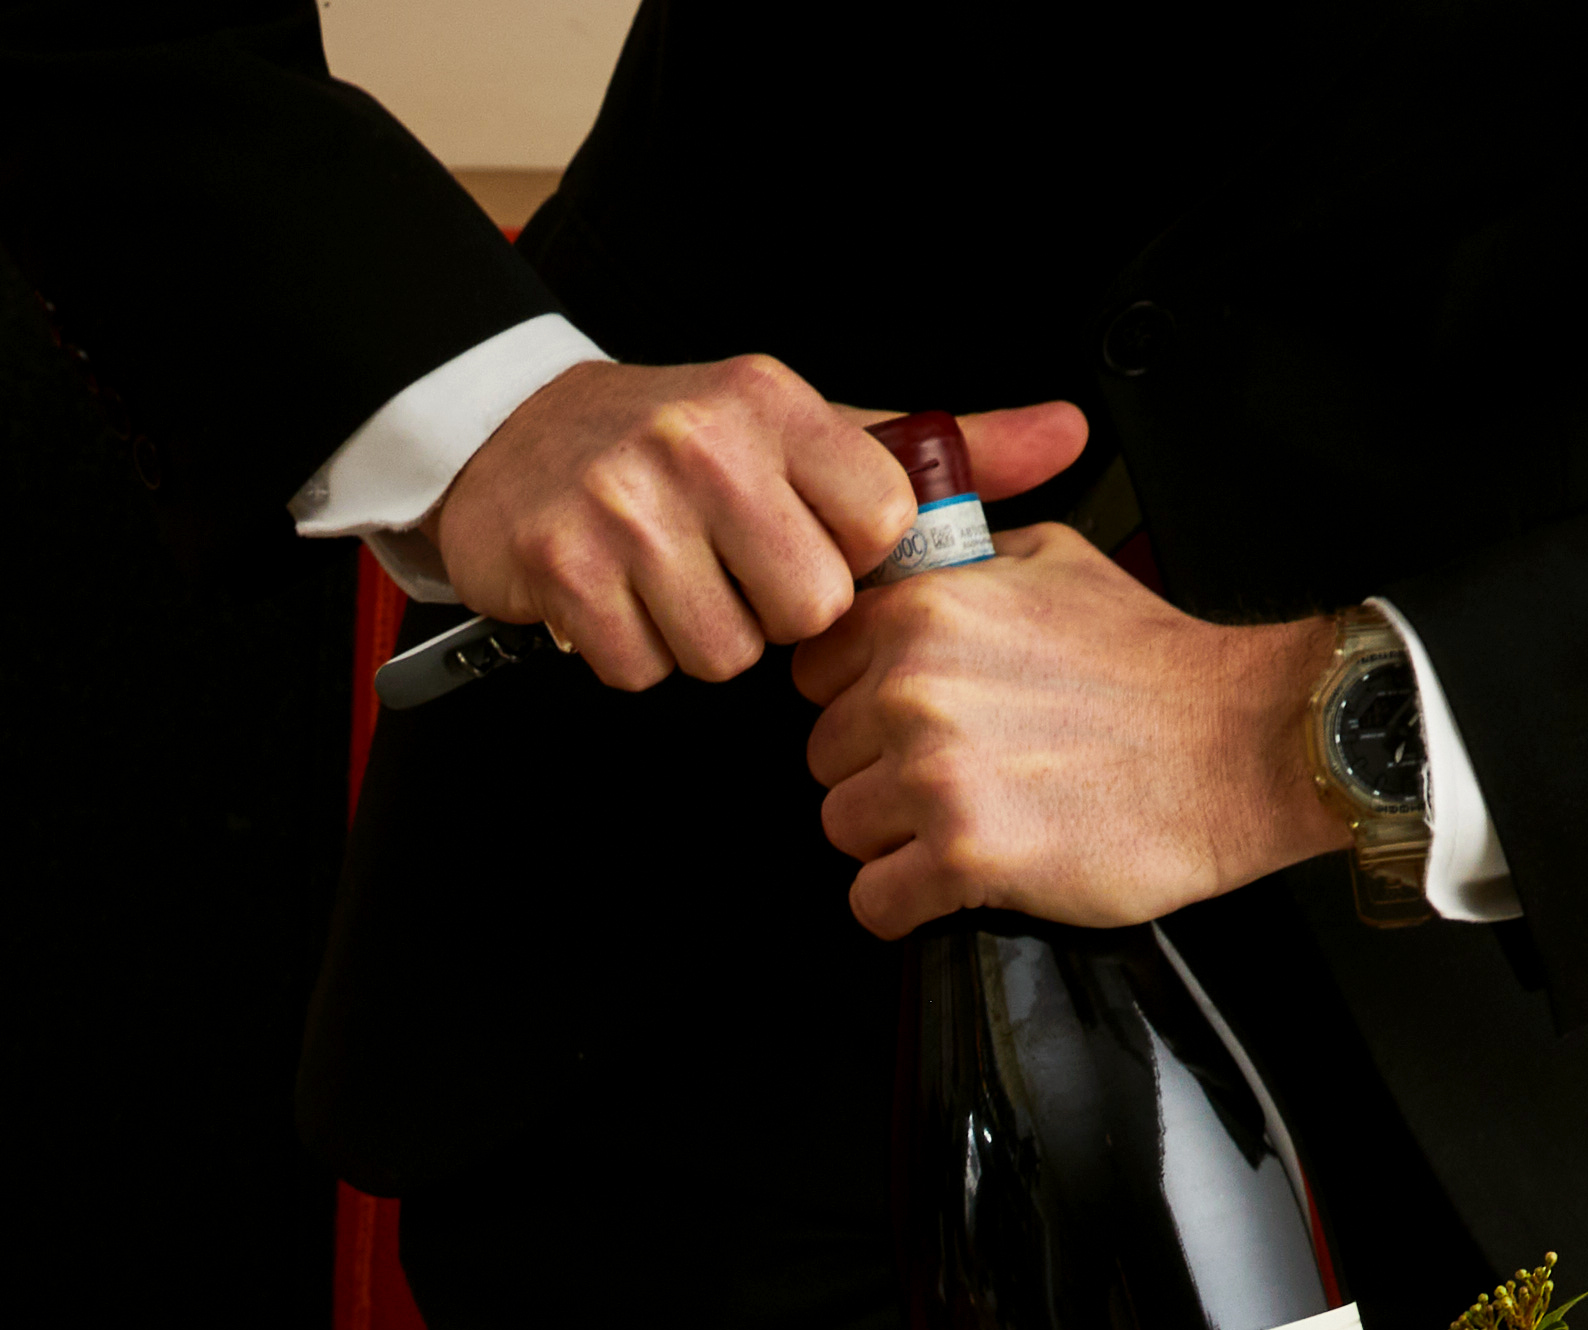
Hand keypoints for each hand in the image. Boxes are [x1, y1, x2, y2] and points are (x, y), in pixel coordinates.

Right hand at [424, 363, 1092, 690]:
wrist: (519, 435)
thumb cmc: (680, 444)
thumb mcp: (815, 428)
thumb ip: (944, 446)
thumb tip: (1067, 434)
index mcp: (776, 404)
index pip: (876, 528)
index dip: (849, 562)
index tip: (809, 543)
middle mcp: (702, 442)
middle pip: (806, 609)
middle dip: (776, 615)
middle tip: (737, 574)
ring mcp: (625, 503)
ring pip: (723, 654)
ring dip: (703, 641)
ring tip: (678, 585)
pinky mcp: (562, 563)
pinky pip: (641, 668)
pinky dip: (634, 653)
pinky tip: (625, 600)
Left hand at [785, 527, 1345, 935]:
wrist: (1243, 744)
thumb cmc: (1156, 663)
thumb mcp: (1053, 559)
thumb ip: (959, 563)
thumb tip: (896, 566)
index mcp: (922, 611)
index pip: (814, 671)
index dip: (856, 700)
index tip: (904, 719)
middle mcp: (912, 688)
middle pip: (824, 756)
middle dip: (878, 772)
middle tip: (959, 775)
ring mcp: (934, 775)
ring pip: (844, 829)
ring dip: (895, 838)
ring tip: (973, 821)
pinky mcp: (964, 857)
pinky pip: (874, 903)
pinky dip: (909, 904)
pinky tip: (963, 878)